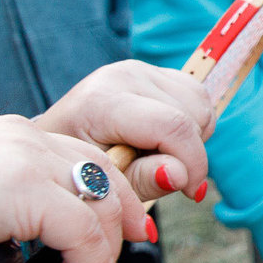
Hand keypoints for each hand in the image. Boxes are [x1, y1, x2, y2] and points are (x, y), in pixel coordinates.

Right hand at [0, 117, 148, 262]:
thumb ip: (11, 206)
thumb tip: (55, 236)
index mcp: (5, 134)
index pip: (83, 161)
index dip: (109, 205)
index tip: (117, 246)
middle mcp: (17, 135)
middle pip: (102, 177)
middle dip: (115, 232)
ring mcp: (18, 157)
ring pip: (99, 206)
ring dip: (104, 258)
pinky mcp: (17, 189)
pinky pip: (82, 232)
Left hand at [34, 58, 215, 202]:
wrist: (60, 141)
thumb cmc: (80, 167)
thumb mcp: (106, 184)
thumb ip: (143, 180)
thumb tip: (181, 176)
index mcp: (102, 101)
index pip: (170, 125)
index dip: (192, 162)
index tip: (192, 193)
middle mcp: (123, 76)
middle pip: (190, 117)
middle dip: (189, 154)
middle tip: (161, 173)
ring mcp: (141, 69)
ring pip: (201, 106)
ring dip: (193, 138)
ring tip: (160, 154)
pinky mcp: (156, 71)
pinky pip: (198, 97)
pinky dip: (194, 124)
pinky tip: (167, 138)